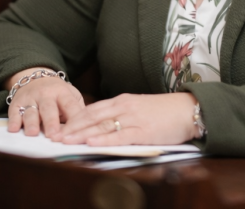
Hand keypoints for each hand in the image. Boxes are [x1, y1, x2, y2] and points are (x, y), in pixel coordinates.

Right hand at [6, 68, 85, 137]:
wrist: (36, 77)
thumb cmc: (58, 94)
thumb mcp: (71, 96)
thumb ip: (77, 111)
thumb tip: (85, 130)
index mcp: (63, 93)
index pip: (70, 105)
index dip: (73, 118)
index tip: (75, 132)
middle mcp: (46, 95)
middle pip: (49, 109)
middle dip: (51, 122)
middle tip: (53, 136)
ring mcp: (30, 98)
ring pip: (30, 111)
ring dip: (31, 122)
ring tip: (33, 133)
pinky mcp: (16, 103)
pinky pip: (14, 112)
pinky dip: (13, 120)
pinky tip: (14, 129)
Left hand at [55, 92, 198, 145]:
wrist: (189, 109)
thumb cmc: (165, 111)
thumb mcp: (140, 107)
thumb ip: (122, 113)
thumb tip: (103, 125)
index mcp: (123, 100)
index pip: (92, 109)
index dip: (75, 118)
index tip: (61, 126)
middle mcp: (125, 107)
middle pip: (92, 117)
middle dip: (72, 127)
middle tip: (55, 136)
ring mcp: (134, 118)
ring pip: (102, 126)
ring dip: (81, 134)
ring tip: (65, 140)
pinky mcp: (144, 131)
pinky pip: (120, 136)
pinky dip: (104, 140)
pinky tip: (91, 143)